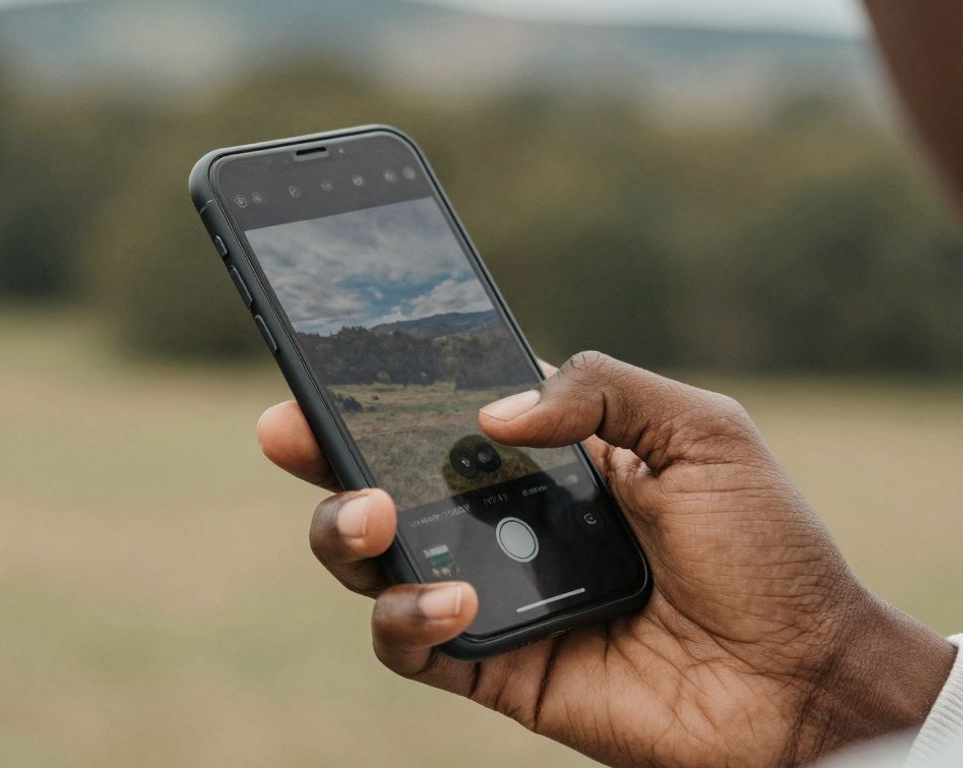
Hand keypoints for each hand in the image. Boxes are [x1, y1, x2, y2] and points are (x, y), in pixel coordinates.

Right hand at [258, 352, 954, 766]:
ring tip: (373, 516)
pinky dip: (409, 616)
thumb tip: (489, 413)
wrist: (802, 678)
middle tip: (289, 432)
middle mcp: (501, 521)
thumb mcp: (700, 432)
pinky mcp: (491, 665)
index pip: (437, 414)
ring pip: (373, 562)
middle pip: (380, 480)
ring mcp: (490, 593)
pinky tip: (454, 596)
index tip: (319, 362)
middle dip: (323, 452)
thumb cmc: (765, 550)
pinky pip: (410, 643)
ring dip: (346, 533)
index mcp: (544, 457)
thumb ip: (598, 389)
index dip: (373, 389)